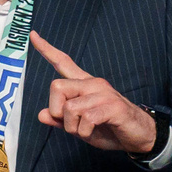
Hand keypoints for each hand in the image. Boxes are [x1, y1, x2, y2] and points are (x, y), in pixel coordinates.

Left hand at [31, 31, 156, 155]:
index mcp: (84, 85)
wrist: (139, 136)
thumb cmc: (110, 129)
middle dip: (57, 111)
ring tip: (87, 130)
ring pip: (70, 108)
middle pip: (57, 87)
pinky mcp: (113, 106)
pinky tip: (95, 131)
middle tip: (71, 123)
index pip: (63, 62)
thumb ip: (61, 120)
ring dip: (73, 127)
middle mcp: (93, 84)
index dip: (46, 50)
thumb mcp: (80, 127)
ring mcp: (104, 93)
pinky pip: (86, 119)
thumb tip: (41, 114)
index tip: (32, 35)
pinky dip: (85, 132)